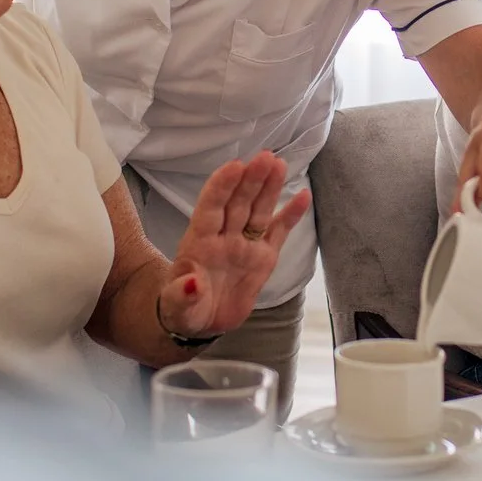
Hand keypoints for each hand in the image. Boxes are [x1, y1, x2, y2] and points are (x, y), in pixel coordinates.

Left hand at [161, 151, 310, 337]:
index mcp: (199, 242)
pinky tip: (303, 196)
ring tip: (280, 164)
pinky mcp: (263, 258)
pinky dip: (291, 215)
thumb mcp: (178, 306)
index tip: (235, 166)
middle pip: (239, 203)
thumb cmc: (184, 309)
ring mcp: (245, 245)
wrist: (202, 323)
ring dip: (269, 188)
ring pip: (259, 211)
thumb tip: (191, 283)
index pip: (210, 208)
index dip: (221, 187)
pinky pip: (278, 232)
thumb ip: (183, 294)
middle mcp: (224, 237)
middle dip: (251, 180)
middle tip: (265, 157)